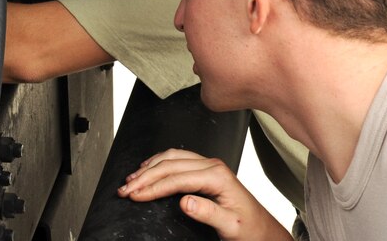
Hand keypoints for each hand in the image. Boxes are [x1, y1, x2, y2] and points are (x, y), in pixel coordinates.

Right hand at [117, 149, 292, 240]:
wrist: (262, 229)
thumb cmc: (249, 229)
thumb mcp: (230, 226)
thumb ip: (208, 214)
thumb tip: (184, 201)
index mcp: (217, 176)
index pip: (176, 178)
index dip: (153, 187)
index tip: (134, 195)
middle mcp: (212, 166)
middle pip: (170, 164)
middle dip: (144, 176)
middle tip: (124, 189)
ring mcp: (209, 165)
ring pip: (172, 157)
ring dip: (149, 167)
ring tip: (130, 180)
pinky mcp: (206, 169)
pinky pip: (178, 159)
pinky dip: (159, 163)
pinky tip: (148, 169)